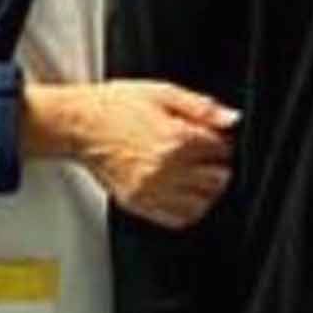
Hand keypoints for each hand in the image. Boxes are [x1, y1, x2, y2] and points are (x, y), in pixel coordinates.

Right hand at [26, 79, 238, 224]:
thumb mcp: (163, 93)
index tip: (212, 138)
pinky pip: (178, 218)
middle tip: (204, 155)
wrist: (80, 124)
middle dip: (217, 166)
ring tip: (194, 174)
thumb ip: (202, 107)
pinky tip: (181, 191)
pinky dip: (187, 208)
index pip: (222, 150)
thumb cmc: (116, 106)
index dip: (221, 142)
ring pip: (202, 203)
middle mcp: (165, 168)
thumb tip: (232, 119)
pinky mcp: (138, 203)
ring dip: (205, 189)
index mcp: (175, 139)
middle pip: (218, 180)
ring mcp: (151, 190)